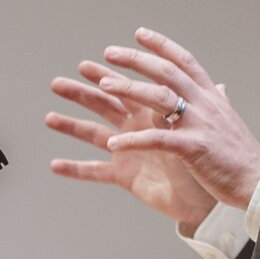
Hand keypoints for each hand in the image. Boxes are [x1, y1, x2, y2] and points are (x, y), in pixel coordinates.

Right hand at [46, 59, 218, 231]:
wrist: (210, 195)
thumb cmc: (209, 160)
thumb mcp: (200, 128)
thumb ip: (190, 109)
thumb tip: (198, 88)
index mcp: (153, 111)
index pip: (127, 87)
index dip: (108, 75)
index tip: (91, 63)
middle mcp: (136, 127)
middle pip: (103, 105)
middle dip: (81, 94)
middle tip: (58, 84)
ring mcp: (127, 151)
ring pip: (93, 134)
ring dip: (71, 126)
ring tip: (49, 117)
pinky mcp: (124, 175)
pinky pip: (95, 172)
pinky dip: (75, 169)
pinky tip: (55, 164)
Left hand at [98, 28, 259, 210]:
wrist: (256, 181)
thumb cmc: (240, 156)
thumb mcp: (230, 121)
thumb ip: (220, 102)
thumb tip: (220, 88)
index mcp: (210, 96)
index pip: (184, 61)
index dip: (161, 46)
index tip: (139, 34)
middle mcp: (204, 104)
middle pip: (166, 72)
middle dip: (136, 60)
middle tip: (110, 52)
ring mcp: (199, 124)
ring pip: (159, 97)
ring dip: (129, 89)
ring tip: (103, 85)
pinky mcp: (192, 148)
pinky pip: (156, 139)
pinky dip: (133, 141)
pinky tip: (113, 143)